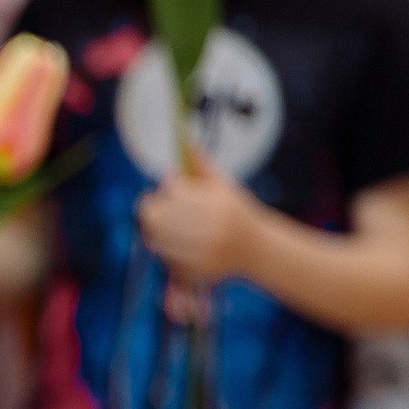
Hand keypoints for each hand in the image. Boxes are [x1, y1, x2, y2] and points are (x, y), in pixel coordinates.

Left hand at [136, 149, 268, 286]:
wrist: (257, 249)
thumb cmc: (236, 211)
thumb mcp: (223, 185)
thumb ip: (201, 164)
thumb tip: (184, 139)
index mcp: (218, 204)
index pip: (173, 193)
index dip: (164, 193)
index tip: (167, 194)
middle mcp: (213, 228)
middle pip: (157, 217)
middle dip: (152, 211)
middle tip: (155, 210)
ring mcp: (205, 252)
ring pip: (157, 238)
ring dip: (153, 231)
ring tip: (163, 227)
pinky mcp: (198, 270)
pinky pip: (165, 257)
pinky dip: (164, 250)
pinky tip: (173, 244)